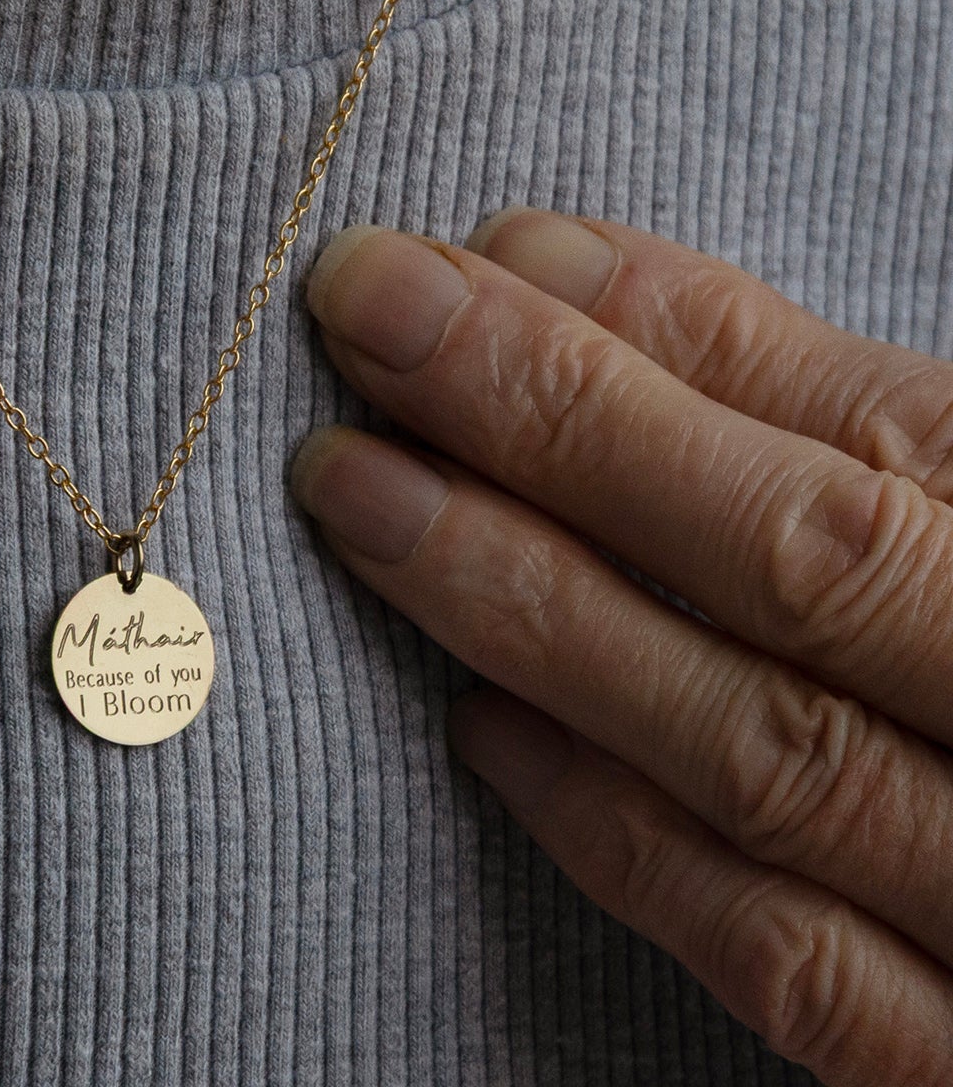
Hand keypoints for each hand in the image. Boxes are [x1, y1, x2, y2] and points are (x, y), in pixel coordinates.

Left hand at [289, 208, 952, 1084]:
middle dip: (553, 414)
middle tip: (366, 306)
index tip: (480, 250)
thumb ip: (860, 418)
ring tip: (357, 489)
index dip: (655, 324)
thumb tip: (579, 282)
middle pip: (793, 552)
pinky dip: (622, 839)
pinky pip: (795, 969)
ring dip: (531, 604)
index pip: (863, 423)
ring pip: (760, 749)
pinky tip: (478, 726)